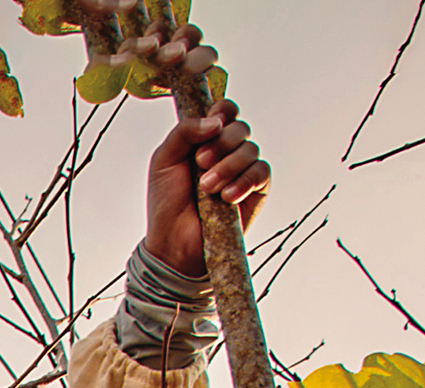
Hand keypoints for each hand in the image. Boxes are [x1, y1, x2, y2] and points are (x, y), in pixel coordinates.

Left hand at [136, 25, 268, 276]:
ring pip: (249, 146)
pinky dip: (243, 181)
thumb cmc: (166, 202)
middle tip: (201, 162)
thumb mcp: (163, 159)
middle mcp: (224, 147)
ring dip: (227, 165)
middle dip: (220, 141)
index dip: (219, 107)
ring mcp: (242, 167)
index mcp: (202, 136)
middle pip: (236, 123)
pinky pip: (261, 172)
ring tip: (207, 187)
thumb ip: (183, 131)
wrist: (174, 243)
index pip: (220, 108)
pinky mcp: (256, 189)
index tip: (210, 119)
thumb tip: (213, 120)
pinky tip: (225, 197)